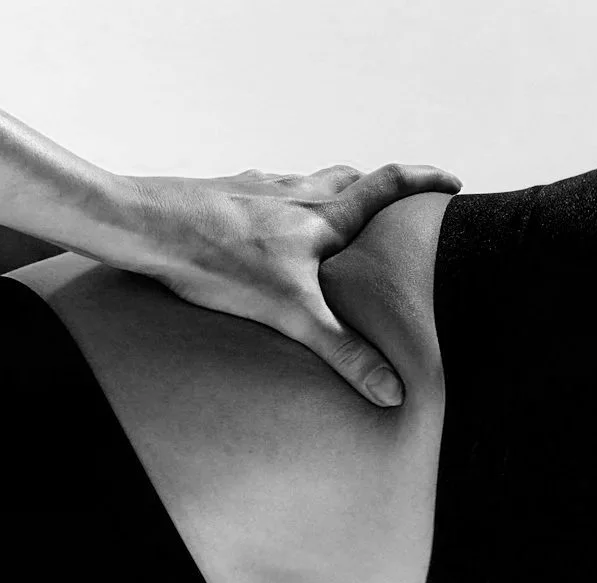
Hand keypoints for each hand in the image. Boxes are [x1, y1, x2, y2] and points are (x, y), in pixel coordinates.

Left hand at [115, 163, 461, 406]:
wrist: (143, 225)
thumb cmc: (217, 262)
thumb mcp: (291, 315)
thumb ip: (343, 353)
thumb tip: (392, 391)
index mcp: (322, 216)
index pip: (387, 186)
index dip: (425, 183)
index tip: (452, 184)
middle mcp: (295, 194)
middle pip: (350, 177)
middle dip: (379, 187)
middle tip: (398, 202)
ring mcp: (257, 189)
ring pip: (308, 181)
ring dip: (330, 191)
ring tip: (336, 214)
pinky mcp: (223, 192)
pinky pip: (265, 190)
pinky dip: (281, 199)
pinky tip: (266, 219)